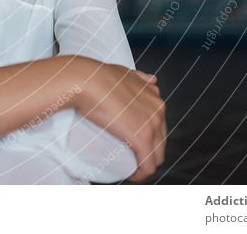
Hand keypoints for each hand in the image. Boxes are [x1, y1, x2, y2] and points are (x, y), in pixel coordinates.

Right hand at [70, 57, 165, 182]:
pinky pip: (148, 165)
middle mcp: (158, 109)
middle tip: (129, 156)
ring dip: (145, 165)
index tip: (133, 141)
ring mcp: (152, 125)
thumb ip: (137, 75)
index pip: (159, 123)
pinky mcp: (142, 139)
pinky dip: (141, 174)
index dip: (150, 135)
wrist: (86, 81)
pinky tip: (132, 176)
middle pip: (160, 141)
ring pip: (157, 156)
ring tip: (129, 168)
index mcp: (154, 96)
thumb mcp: (123, 71)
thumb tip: (151, 79)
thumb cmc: (97, 76)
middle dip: (149, 152)